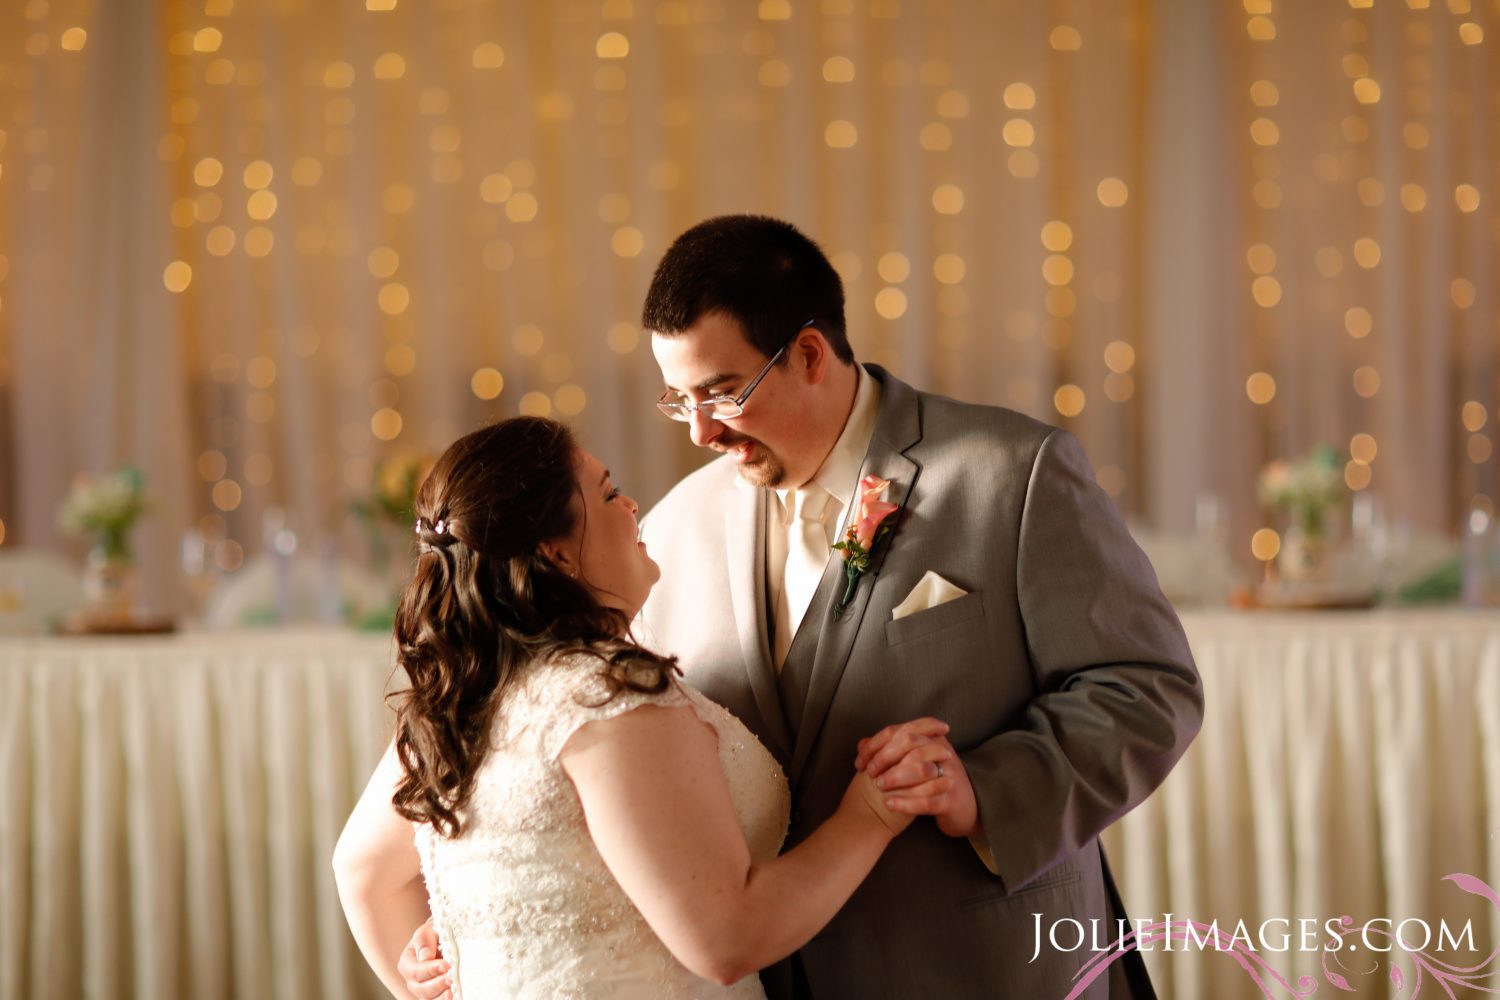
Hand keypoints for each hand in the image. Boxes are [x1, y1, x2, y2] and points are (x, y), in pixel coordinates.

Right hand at [397, 919, 451, 999]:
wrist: (447, 940)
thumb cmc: (436, 933)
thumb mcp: (428, 930)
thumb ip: (424, 939)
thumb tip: (425, 957)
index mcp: (407, 963)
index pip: (414, 971)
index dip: (429, 970)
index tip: (445, 965)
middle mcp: (413, 981)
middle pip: (421, 989)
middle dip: (437, 984)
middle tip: (451, 978)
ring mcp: (425, 991)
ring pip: (430, 999)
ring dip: (442, 997)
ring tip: (453, 990)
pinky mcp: (437, 996)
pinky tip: (456, 995)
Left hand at [856, 718, 979, 838]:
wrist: (965, 806)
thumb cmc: (932, 780)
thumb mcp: (915, 760)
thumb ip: (890, 750)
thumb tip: (861, 743)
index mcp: (932, 738)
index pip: (899, 730)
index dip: (875, 744)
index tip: (860, 761)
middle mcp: (943, 751)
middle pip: (910, 743)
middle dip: (884, 756)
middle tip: (869, 772)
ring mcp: (949, 775)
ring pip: (920, 768)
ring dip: (895, 777)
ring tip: (878, 787)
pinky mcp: (951, 800)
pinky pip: (927, 800)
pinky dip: (906, 802)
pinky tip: (889, 804)